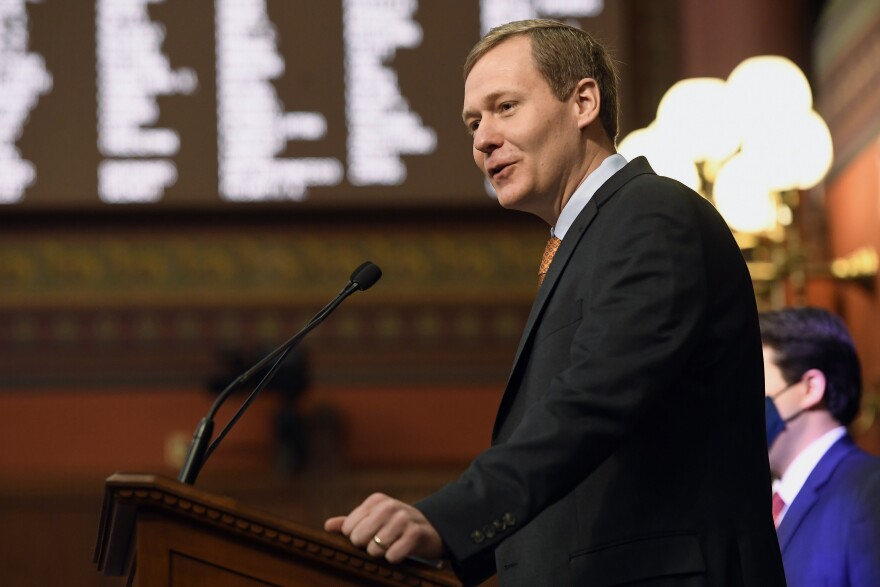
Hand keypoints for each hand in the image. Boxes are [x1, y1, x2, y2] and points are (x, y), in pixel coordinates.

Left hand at [324, 493, 443, 563]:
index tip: (369, 536)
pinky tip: (400, 552)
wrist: (431, 529)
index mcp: (376, 500)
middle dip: (366, 547)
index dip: (356, 538)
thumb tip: (327, 526)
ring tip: (391, 547)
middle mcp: (389, 506)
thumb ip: (350, 523)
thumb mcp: (374, 520)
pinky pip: (392, 555)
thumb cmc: (396, 526)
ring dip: (381, 554)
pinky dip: (394, 558)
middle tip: (380, 543)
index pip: (348, 528)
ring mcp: (403, 518)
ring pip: (375, 549)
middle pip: (358, 538)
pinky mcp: (416, 533)